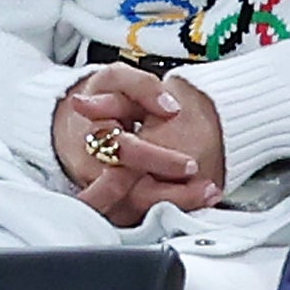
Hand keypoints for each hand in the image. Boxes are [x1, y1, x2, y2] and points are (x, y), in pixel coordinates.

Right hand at [50, 64, 220, 225]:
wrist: (77, 118)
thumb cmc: (100, 96)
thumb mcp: (115, 79)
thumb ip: (141, 86)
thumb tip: (170, 109)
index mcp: (96, 139)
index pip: (128, 155)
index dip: (159, 160)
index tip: (191, 164)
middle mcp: (97, 170)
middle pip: (135, 194)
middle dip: (176, 195)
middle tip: (210, 187)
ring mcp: (105, 188)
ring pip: (139, 209)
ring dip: (179, 202)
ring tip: (211, 192)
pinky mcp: (114, 199)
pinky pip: (142, 210)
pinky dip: (173, 204)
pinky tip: (200, 198)